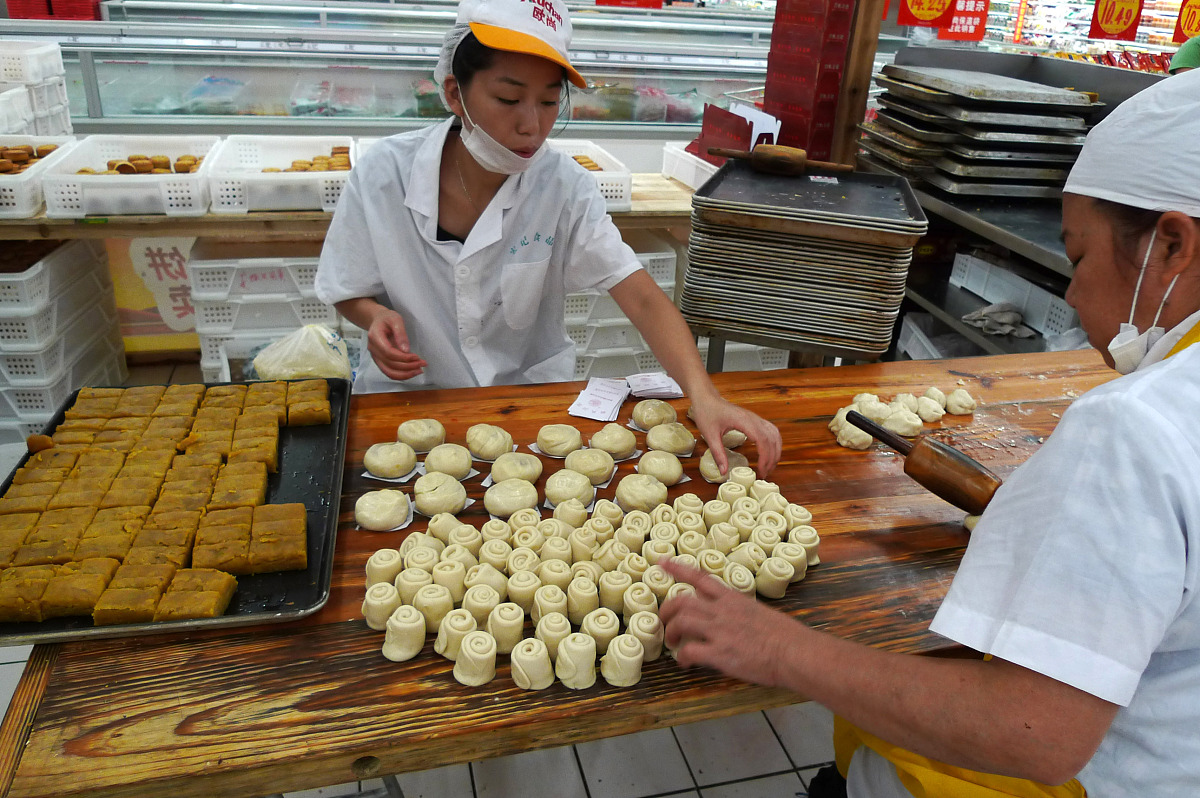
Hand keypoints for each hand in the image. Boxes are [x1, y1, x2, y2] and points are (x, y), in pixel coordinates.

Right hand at [367, 310, 426, 380]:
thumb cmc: (387, 318)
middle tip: (422, 363)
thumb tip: (406, 350)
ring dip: (405, 374)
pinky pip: (389, 372)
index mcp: (375, 337)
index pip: (388, 352)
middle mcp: (373, 349)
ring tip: (419, 370)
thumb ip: (400, 333)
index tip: (416, 357)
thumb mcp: (395, 319)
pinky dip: (401, 375)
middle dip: (408, 366)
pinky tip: (412, 372)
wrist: (378, 321)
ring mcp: (375, 357)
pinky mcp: (380, 361)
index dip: (403, 357)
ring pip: (389, 372)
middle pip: (390, 364)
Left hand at [659, 559, 805, 688]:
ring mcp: (720, 631)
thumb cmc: (785, 636)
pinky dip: (682, 657)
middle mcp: (722, 611)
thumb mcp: (759, 613)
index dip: (677, 569)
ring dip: (671, 632)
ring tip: (672, 643)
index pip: (699, 577)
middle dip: (667, 609)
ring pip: (681, 622)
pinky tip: (685, 663)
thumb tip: (731, 621)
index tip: (661, 563)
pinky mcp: (720, 653)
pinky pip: (689, 651)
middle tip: (663, 619)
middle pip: (682, 601)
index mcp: (733, 599)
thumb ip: (739, 613)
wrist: (794, 652)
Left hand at [688, 394, 781, 476]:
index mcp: (744, 421)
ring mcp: (755, 418)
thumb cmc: (707, 412)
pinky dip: (774, 442)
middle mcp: (753, 419)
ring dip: (775, 451)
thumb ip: (718, 454)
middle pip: (771, 439)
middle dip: (771, 458)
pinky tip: (770, 452)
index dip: (765, 457)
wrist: (707, 398)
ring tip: (769, 466)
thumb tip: (724, 472)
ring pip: (774, 435)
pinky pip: (771, 430)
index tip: (761, 471)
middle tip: (764, 474)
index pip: (762, 440)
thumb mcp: (709, 435)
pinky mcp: (754, 419)